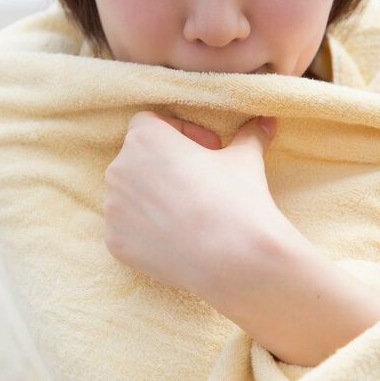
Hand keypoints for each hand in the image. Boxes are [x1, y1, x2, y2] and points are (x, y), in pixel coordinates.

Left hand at [103, 111, 291, 310]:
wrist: (233, 258)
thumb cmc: (236, 199)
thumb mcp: (245, 159)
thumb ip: (249, 136)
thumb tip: (267, 122)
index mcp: (144, 138)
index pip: (150, 123)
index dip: (180, 133)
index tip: (207, 149)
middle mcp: (119, 168)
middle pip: (137, 159)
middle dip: (164, 166)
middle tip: (197, 182)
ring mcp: (112, 208)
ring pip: (129, 195)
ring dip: (152, 198)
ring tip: (186, 213)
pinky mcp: (114, 241)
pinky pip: (125, 228)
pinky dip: (145, 229)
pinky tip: (175, 237)